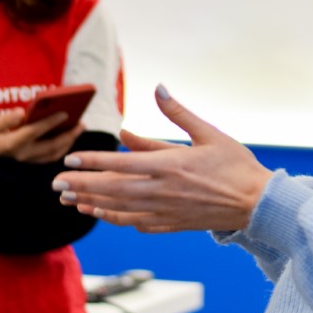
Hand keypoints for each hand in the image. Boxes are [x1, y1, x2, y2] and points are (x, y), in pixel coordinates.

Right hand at [0, 108, 83, 162]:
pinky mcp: (27, 167)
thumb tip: (23, 113)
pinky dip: (60, 150)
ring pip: (53, 155)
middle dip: (69, 135)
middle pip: (52, 146)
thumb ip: (6, 120)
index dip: (52, 121)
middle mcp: (22, 155)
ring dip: (68, 143)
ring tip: (77, 130)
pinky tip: (66, 140)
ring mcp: (26, 163)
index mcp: (13, 144)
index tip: (66, 112)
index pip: (37, 131)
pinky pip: (48, 159)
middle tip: (82, 123)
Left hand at [52, 85, 273, 232]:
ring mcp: (165, 211)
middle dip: (80, 185)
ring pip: (119, 209)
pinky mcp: (172, 224)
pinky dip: (114, 218)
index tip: (68, 160)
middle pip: (111, 189)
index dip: (91, 163)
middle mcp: (162, 191)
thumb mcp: (209, 133)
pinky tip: (101, 213)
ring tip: (68, 199)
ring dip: (91, 203)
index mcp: (170, 165)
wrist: (257, 203)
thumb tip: (158, 89)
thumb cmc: (236, 165)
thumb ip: (178, 114)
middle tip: (55, 183)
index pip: (119, 164)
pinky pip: (135, 224)